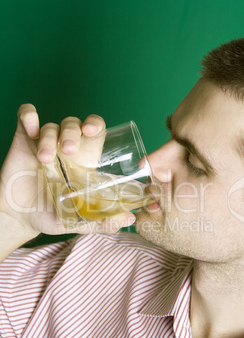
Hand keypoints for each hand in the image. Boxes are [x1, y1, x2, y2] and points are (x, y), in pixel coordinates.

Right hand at [0, 104, 135, 240]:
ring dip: (50, 137)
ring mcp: (44, 144)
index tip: (91, 130)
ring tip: (45, 158)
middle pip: (74, 124)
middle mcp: (65, 150)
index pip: (95, 132)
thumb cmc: (52, 216)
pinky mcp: (24, 141)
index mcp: (83, 162)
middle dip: (72, 131)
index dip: (95, 124)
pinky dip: (28, 116)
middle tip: (68, 150)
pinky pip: (26, 117)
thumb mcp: (78, 221)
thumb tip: (130, 219)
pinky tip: (31, 130)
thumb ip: (102, 220)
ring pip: (52, 126)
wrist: (20, 219)